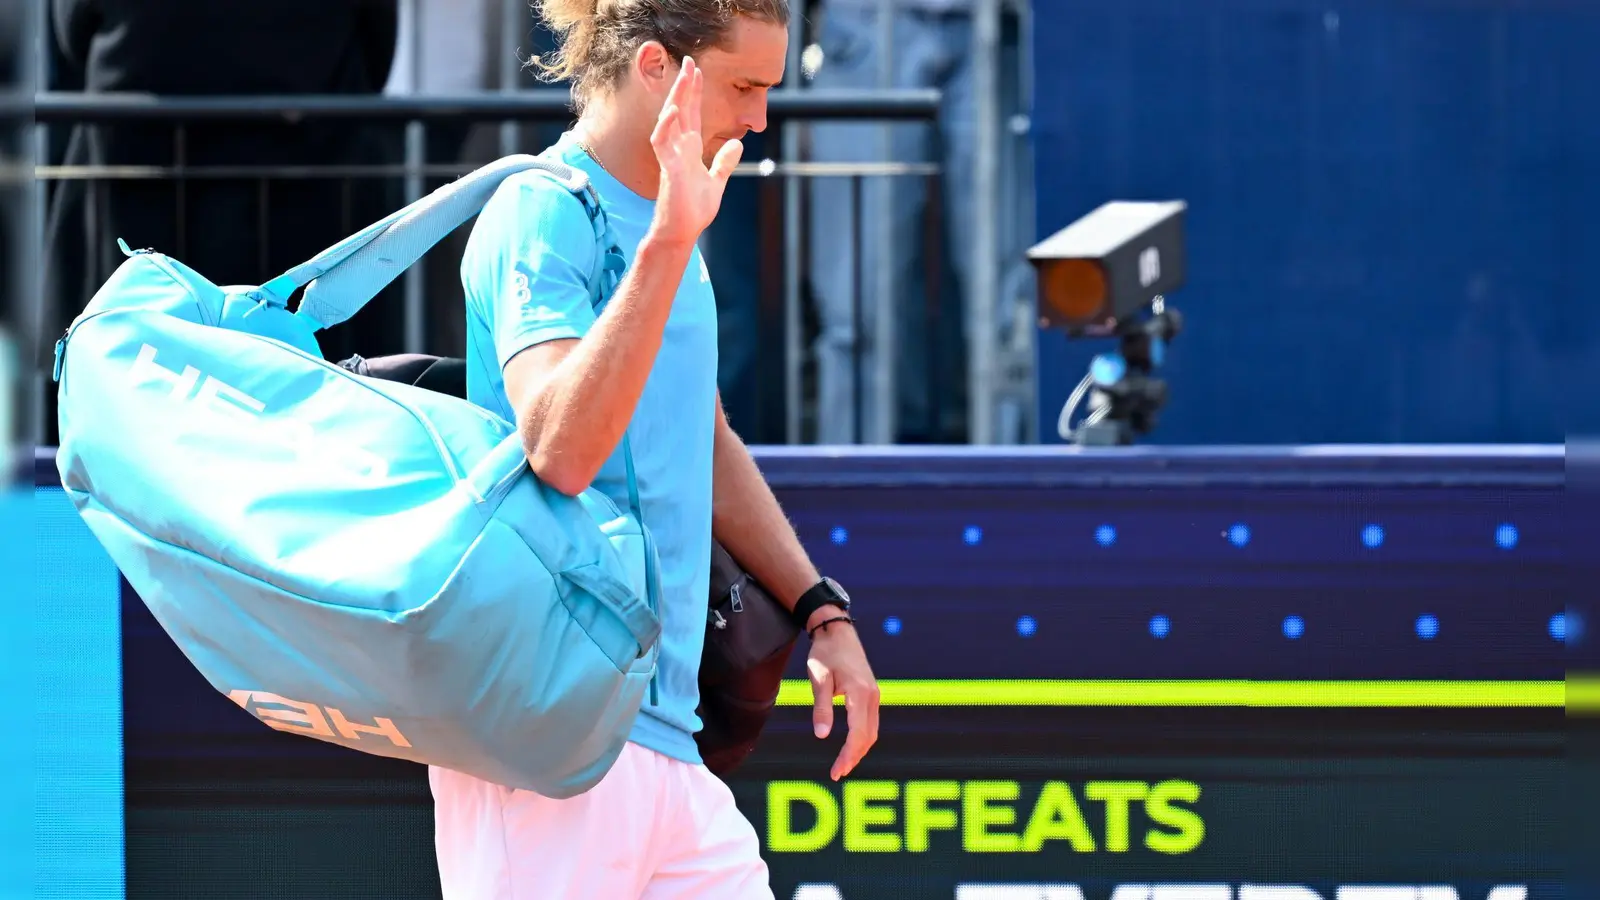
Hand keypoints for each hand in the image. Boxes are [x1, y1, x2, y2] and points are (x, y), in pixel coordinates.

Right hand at [649, 57, 742, 244]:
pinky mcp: (669, 170)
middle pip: (680, 111)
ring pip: (669, 121)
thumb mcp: (716, 182)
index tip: (697, 70)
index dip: (694, 92)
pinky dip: (667, 127)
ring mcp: (671, 158)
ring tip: (683, 79)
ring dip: (675, 99)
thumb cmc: (693, 210)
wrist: (682, 233)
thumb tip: (737, 144)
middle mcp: (678, 149)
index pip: (691, 114)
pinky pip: (662, 143)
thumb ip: (723, 163)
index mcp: (689, 150)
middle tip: (689, 61)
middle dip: (684, 86)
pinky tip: (674, 111)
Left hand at [805, 617, 879, 780]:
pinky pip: (870, 722)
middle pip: (868, 736)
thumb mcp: (818, 679)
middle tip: (838, 773)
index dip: (847, 756)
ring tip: (843, 764)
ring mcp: (874, 694)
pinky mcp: (871, 693)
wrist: (837, 630)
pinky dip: (862, 738)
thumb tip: (822, 736)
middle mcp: (872, 696)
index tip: (836, 771)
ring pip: (872, 731)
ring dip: (860, 750)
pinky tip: (850, 745)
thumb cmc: (825, 653)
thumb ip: (821, 708)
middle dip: (854, 757)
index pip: (858, 734)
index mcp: (859, 693)